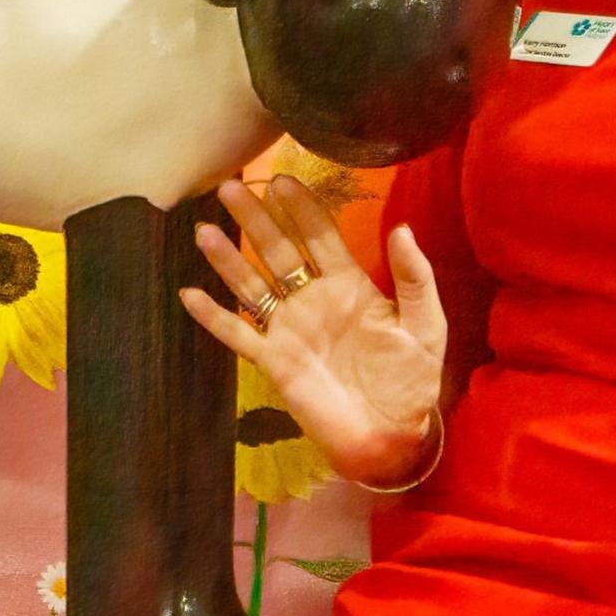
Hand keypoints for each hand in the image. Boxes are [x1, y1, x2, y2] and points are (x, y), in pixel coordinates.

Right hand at [179, 176, 447, 484]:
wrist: (392, 437)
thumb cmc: (411, 380)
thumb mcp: (426, 326)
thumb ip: (415, 278)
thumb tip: (403, 227)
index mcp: (349, 285)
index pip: (319, 236)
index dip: (301, 208)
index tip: (281, 179)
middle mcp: (313, 299)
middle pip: (278, 250)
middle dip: (255, 218)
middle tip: (230, 186)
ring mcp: (290, 329)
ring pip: (252, 284)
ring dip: (228, 258)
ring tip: (204, 230)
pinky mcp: (273, 361)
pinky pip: (238, 333)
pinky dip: (213, 316)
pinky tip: (190, 294)